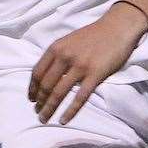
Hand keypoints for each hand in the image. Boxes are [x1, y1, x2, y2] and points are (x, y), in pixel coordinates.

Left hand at [28, 3, 147, 123]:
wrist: (116, 27)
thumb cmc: (93, 35)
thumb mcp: (68, 41)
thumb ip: (57, 56)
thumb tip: (47, 77)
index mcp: (55, 48)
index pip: (37, 73)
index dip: (32, 89)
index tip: (31, 100)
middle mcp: (64, 57)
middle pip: (46, 85)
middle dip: (39, 102)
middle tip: (37, 113)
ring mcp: (80, 66)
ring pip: (59, 93)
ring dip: (49, 108)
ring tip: (45, 119)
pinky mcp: (95, 74)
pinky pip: (80, 97)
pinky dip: (70, 110)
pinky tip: (64, 119)